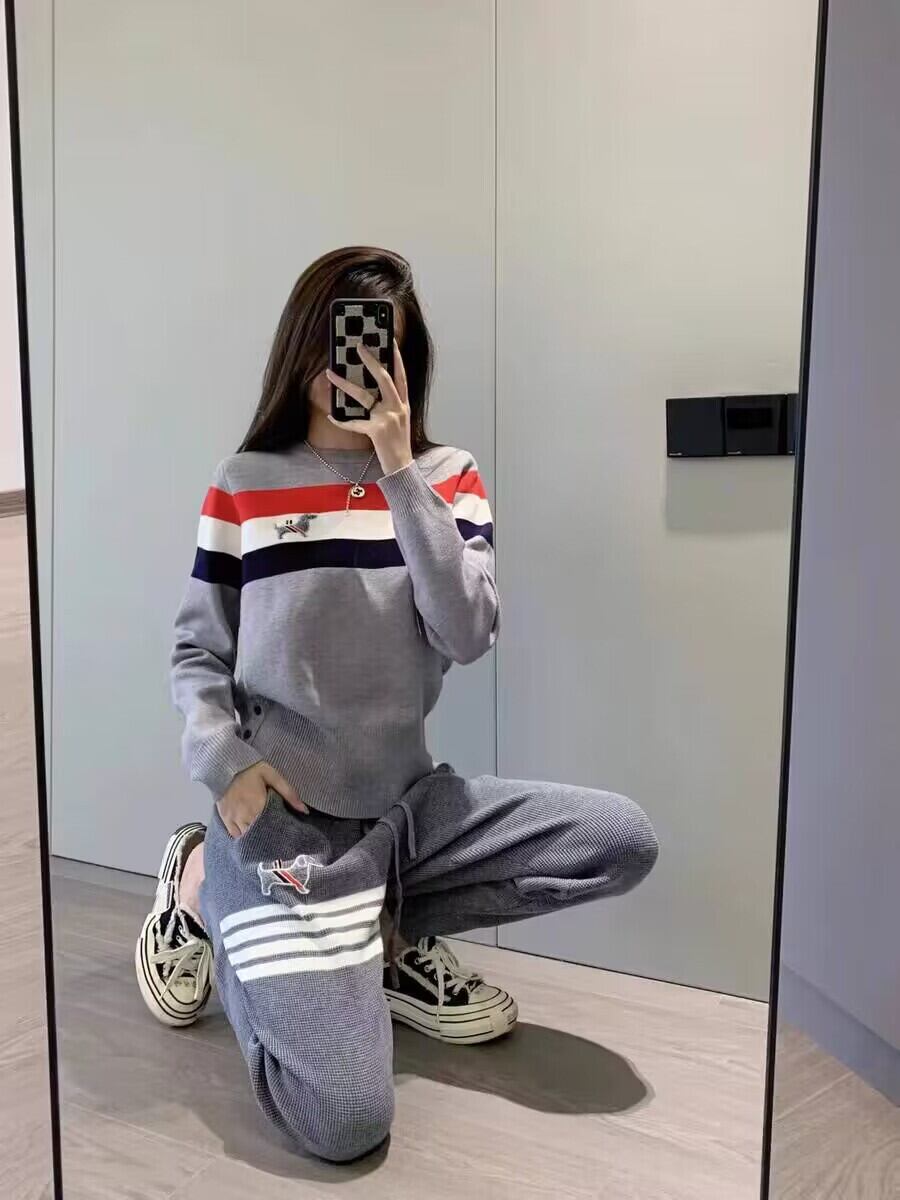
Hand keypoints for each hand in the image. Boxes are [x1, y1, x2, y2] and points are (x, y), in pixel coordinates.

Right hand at [216, 761, 306, 837]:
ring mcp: (233, 819)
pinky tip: (249, 834)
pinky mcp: (224, 818)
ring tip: (263, 838)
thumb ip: (289, 793)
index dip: (277, 835)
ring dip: (254, 839)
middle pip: (258, 836)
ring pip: (246, 837)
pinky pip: (234, 835)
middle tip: (276, 838)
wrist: (225, 764)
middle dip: (267, 838)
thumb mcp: (273, 776)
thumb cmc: (251, 769)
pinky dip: (242, 836)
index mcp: (259, 807)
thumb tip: (304, 810)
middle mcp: (245, 816)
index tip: (284, 837)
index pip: (270, 829)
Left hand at [325, 339, 412, 475]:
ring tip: (330, 373)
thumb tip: (371, 393)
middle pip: (384, 378)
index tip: (390, 341)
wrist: (401, 467)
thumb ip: (390, 406)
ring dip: (344, 384)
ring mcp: (388, 418)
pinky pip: (354, 423)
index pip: (401, 375)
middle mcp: (398, 408)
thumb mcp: (400, 421)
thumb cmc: (397, 445)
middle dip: (370, 360)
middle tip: (358, 346)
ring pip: (363, 396)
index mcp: (404, 404)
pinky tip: (331, 417)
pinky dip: (341, 421)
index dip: (397, 357)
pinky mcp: (377, 430)